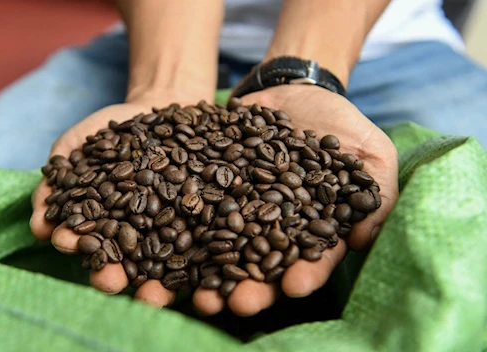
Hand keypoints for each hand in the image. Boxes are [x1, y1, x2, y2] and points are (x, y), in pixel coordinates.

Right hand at [30, 92, 207, 306]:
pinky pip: (188, 238)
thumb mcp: (77, 142)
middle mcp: (125, 231)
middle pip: (116, 258)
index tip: (65, 241)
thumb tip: (41, 210)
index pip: (80, 236)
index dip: (72, 241)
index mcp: (93, 221)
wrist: (156, 112)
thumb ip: (59, 172)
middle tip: (107, 281)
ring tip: (147, 292)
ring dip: (149, 280)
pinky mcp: (188, 219)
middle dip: (108, 273)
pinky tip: (185, 264)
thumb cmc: (109, 129)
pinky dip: (187, 253)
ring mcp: (158, 227)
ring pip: (151, 259)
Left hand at [191, 85, 398, 315]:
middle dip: (250, 287)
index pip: (311, 258)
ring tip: (197, 296)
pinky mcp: (211, 188)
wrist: (294, 91)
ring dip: (209, 274)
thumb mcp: (371, 153)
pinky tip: (166, 245)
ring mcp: (238, 209)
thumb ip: (376, 195)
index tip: (294, 286)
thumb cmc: (340, 125)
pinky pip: (194, 208)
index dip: (305, 273)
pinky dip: (180, 226)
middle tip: (237, 304)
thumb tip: (361, 240)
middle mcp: (271, 227)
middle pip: (261, 265)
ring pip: (222, 247)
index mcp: (311, 229)